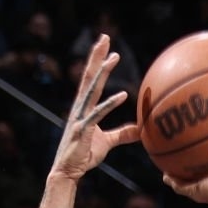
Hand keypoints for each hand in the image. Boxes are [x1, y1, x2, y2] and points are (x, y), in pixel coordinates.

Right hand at [47, 35, 138, 183]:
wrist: (68, 171)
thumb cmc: (84, 155)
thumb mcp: (107, 142)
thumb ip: (122, 134)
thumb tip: (140, 131)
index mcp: (84, 107)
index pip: (91, 79)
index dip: (97, 61)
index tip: (104, 44)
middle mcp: (80, 107)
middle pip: (89, 76)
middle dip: (96, 56)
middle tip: (104, 37)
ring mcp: (81, 116)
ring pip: (93, 89)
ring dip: (103, 72)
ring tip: (114, 57)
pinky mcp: (83, 129)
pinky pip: (99, 113)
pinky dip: (111, 104)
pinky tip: (123, 95)